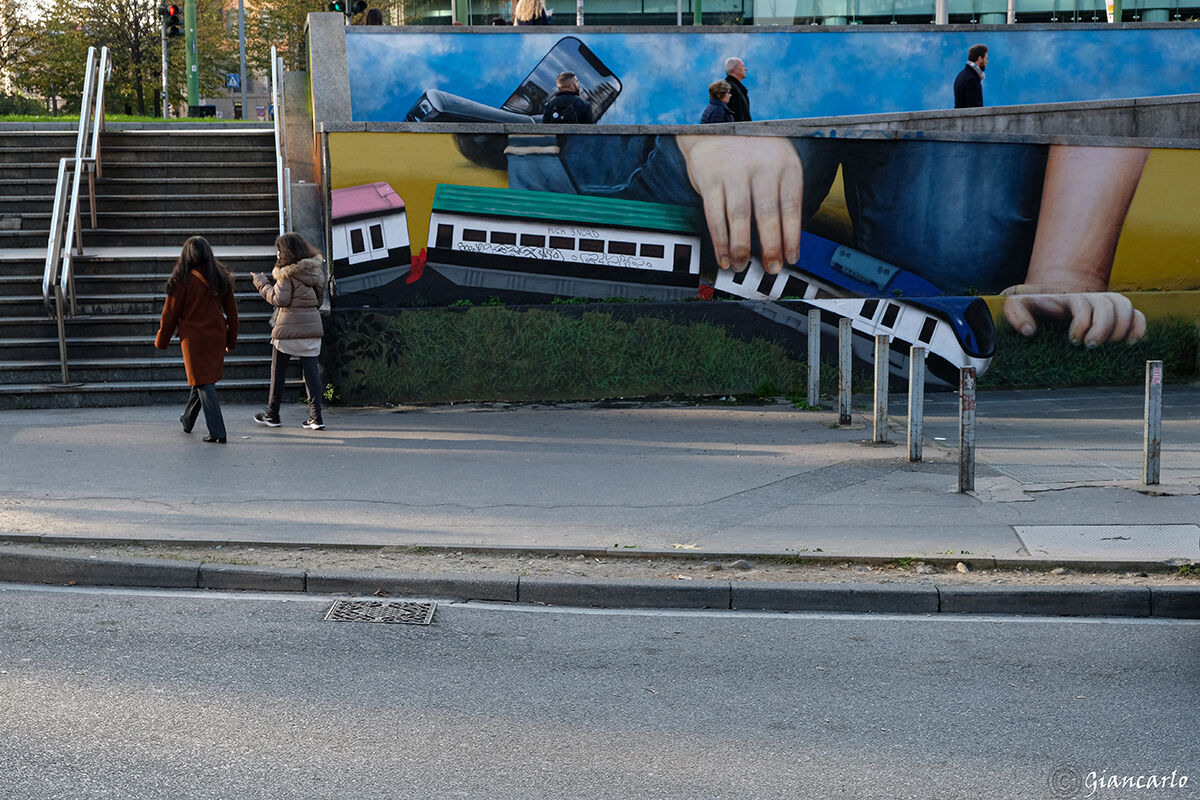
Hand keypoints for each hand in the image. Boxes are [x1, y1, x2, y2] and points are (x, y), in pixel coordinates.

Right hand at [675, 135, 802, 273]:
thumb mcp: (777, 163)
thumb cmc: (752, 154)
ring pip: (739, 216)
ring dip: (740, 247)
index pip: (791, 206)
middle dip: (770, 246)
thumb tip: (785, 240)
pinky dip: (719, 240)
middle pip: (767, 213)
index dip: (791, 236)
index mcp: (784, 164)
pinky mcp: (710, 178)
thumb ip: (782, 195)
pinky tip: (723, 255)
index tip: (791, 258)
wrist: (715, 130)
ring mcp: (734, 171)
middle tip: (771, 268)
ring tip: (742, 265)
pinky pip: (715, 215)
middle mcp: (761, 165)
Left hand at [1001, 286, 1145, 345]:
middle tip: (1090, 346)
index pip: (1083, 305)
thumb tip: (1028, 331)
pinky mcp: (1116, 314)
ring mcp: (1105, 304)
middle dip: (1103, 328)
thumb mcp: (1017, 305)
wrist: (1048, 300)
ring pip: (1125, 307)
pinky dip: (1138, 327)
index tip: (1073, 341)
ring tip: (1110, 346)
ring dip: (1122, 328)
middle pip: (1108, 305)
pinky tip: (1131, 343)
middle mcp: (1090, 298)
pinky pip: (1136, 315)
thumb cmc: (1032, 307)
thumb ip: (1015, 313)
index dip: (1082, 324)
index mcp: (1068, 297)